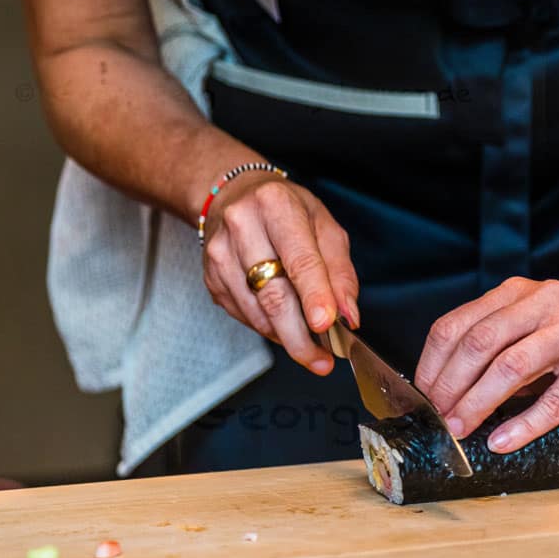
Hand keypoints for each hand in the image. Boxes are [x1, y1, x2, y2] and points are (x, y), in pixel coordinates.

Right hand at [202, 172, 359, 374]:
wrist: (235, 197)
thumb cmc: (286, 211)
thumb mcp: (325, 227)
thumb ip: (341, 272)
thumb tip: (347, 314)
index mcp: (276, 205)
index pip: (299, 259)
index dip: (314, 296)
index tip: (326, 325)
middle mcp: (242, 226)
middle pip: (273, 294)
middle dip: (300, 336)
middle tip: (321, 360)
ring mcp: (220, 254)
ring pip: (257, 312)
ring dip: (287, 337)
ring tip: (310, 347)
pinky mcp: (211, 279)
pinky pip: (245, 316)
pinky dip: (269, 328)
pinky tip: (284, 324)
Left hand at [415, 278, 558, 452]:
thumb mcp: (539, 323)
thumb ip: (502, 344)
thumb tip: (452, 392)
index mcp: (519, 293)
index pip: (457, 324)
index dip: (432, 364)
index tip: (422, 397)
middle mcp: (544, 302)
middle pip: (479, 343)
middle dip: (450, 387)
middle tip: (437, 419)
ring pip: (512, 366)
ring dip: (478, 403)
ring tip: (461, 430)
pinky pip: (557, 398)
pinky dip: (525, 423)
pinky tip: (504, 441)